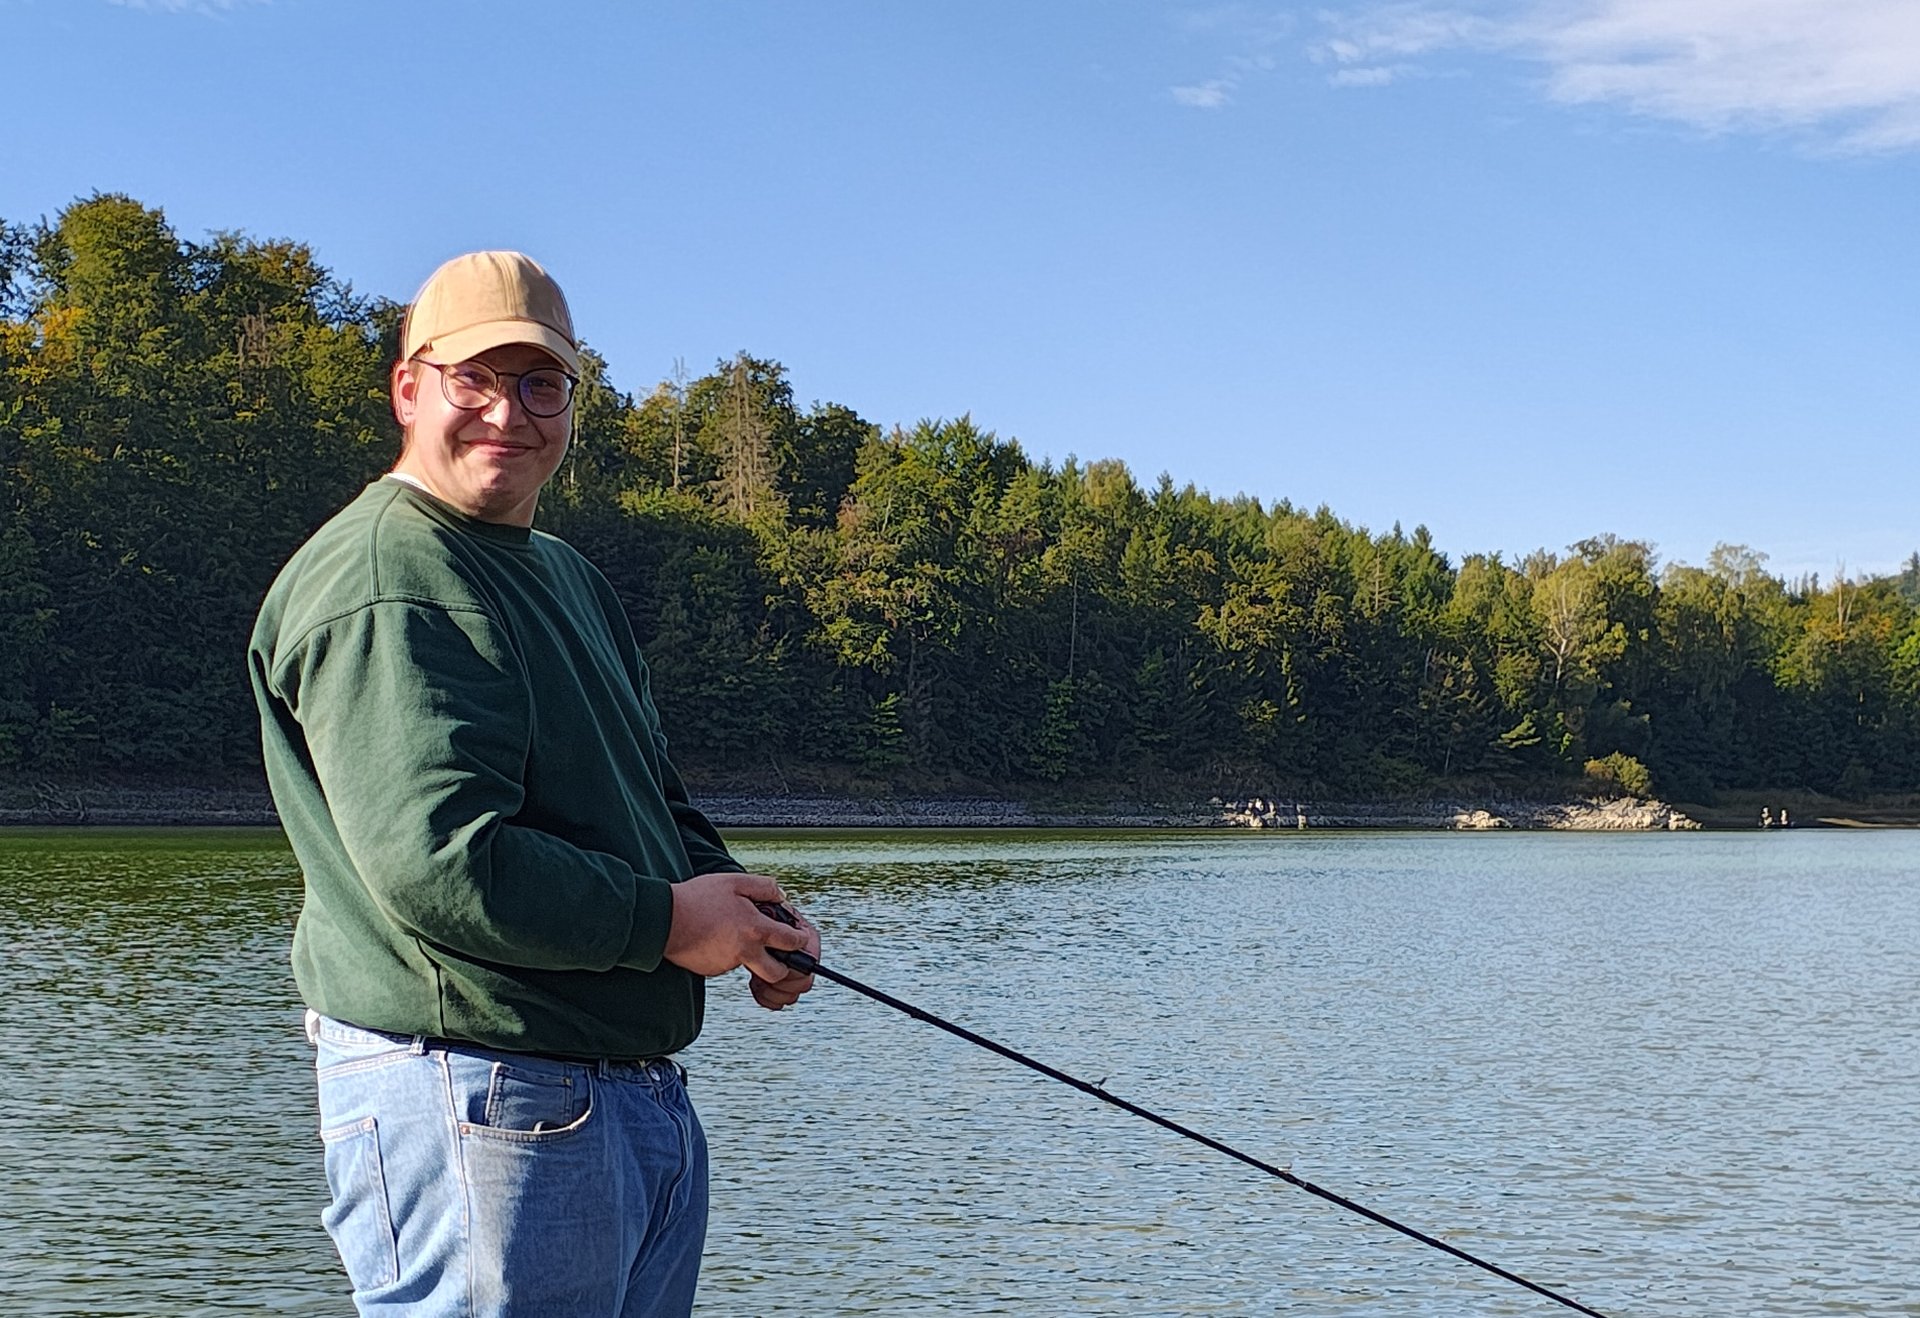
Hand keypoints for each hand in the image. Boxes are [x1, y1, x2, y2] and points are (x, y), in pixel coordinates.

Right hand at [663, 871, 816, 997]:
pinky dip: (726, 955)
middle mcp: (745, 951)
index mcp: (755, 929)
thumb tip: (780, 896)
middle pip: (777, 973)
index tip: (799, 939)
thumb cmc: (696, 899)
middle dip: (783, 967)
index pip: (791, 942)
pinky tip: (714, 938)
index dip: (800, 941)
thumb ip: (763, 887)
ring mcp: (728, 964)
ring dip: (750, 957)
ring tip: (735, 934)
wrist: (663, 920)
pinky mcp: (712, 970)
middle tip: (778, 955)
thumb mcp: (734, 882)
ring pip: (749, 967)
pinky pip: (726, 966)